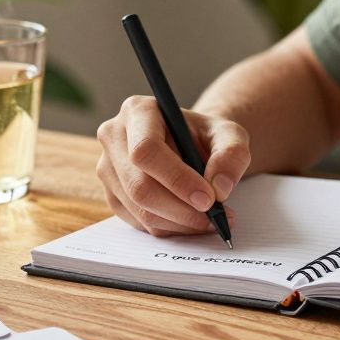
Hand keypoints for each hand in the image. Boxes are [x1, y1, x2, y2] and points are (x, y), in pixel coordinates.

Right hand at [95, 96, 249, 235]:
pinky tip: (191, 221)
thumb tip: (219, 187)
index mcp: (137, 111)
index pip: (146, 150)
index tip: (208, 198)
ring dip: (179, 223)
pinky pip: (139, 222)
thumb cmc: (205, 136)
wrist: (190, 146)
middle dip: (181, 209)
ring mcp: (108, 168)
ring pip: (139, 209)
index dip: (177, 179)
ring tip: (210, 220)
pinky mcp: (112, 195)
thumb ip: (232, 154)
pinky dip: (170, 228)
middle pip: (139, 185)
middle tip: (214, 217)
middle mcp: (114, 137)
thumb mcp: (229, 134)